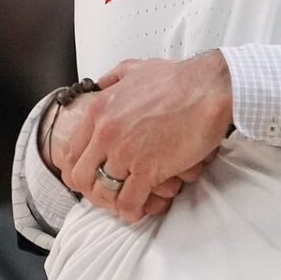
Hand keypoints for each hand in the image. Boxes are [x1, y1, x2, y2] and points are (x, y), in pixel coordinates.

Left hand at [42, 83, 211, 218]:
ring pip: (103, 192)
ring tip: (123, 205)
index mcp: (99, 110)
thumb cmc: (179, 79)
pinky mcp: (147, 169)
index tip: (90, 176)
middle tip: (106, 194)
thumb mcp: (134, 69)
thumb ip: (113, 79)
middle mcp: (105, 132)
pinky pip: (128, 201)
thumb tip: (103, 84)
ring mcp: (124, 152)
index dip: (80, 169)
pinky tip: (138, 210)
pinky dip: (132, 210)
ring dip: (112, 203)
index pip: (72, 152)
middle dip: (92, 190)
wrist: (208, 88)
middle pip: (81, 176)